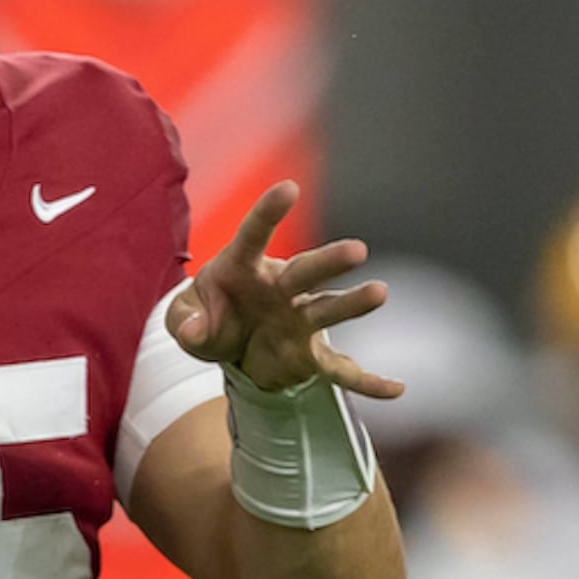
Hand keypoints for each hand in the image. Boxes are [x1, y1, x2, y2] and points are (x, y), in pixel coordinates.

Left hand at [169, 181, 404, 397]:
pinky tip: (395, 389)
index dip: (270, 213)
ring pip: (328, 309)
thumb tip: (199, 331)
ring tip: (381, 293)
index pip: (255, 234)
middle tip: (358, 251)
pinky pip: (341, 369)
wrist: (231, 348)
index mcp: (244, 266)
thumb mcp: (182, 320)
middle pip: (306, 271)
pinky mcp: (310, 354)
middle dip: (330, 263)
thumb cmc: (207, 318)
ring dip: (352, 304)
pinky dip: (367, 381)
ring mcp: (299, 319)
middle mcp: (280, 287)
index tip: (290, 189)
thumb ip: (185, 322)